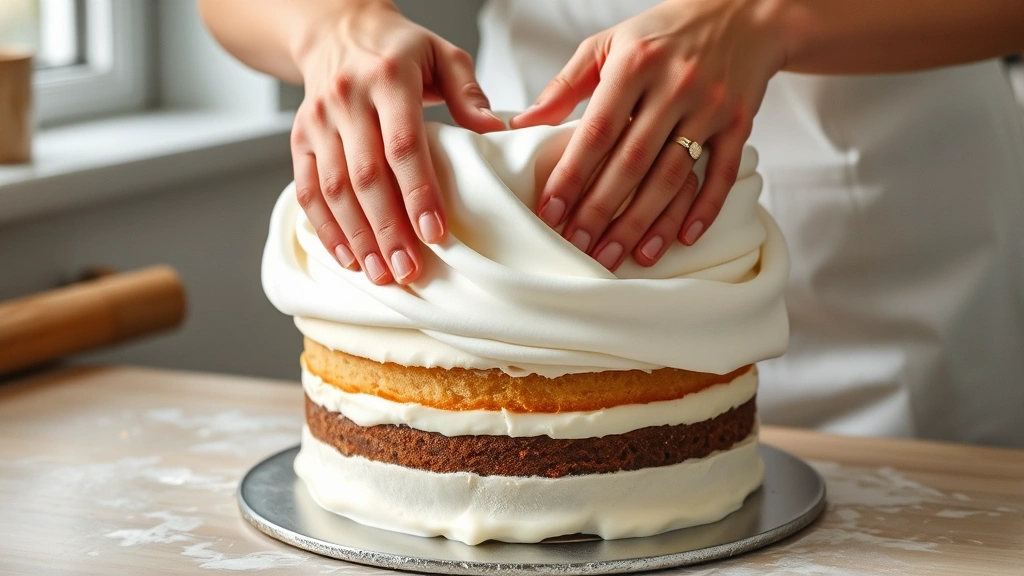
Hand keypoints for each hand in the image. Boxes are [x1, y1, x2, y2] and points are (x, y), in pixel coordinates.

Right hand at [291, 0, 503, 283]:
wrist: (337, 30)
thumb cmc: (401, 49)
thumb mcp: (443, 54)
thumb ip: (469, 93)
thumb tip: (496, 132)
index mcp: (389, 78)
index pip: (403, 145)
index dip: (418, 192)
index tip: (435, 233)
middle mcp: (347, 100)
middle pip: (366, 175)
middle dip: (388, 229)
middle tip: (409, 270)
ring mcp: (318, 121)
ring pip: (333, 189)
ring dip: (358, 237)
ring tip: (382, 274)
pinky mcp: (299, 138)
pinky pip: (307, 189)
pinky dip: (325, 227)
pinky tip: (348, 257)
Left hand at [512, 0, 784, 269]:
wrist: (743, 12)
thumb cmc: (662, 33)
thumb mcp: (608, 44)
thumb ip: (565, 85)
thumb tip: (522, 124)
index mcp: (635, 64)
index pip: (597, 130)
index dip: (572, 175)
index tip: (550, 211)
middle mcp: (675, 85)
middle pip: (633, 162)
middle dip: (601, 210)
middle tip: (577, 247)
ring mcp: (711, 106)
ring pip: (673, 176)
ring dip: (644, 223)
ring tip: (617, 256)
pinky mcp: (741, 122)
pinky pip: (721, 173)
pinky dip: (703, 210)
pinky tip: (679, 240)